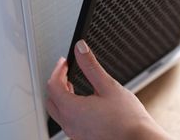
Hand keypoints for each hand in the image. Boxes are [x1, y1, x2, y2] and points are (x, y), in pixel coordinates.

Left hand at [46, 40, 169, 139]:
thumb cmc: (127, 119)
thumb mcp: (108, 86)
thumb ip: (90, 66)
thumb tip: (80, 49)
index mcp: (72, 110)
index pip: (53, 85)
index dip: (58, 70)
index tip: (65, 62)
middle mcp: (69, 125)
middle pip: (52, 100)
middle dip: (57, 83)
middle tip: (66, 72)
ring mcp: (75, 135)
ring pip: (59, 113)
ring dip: (62, 97)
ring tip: (73, 86)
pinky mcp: (83, 139)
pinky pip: (68, 123)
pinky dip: (70, 110)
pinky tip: (85, 104)